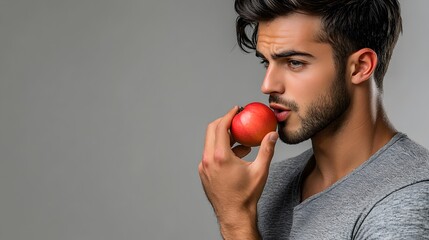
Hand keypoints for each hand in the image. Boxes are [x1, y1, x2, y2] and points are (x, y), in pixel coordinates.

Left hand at [198, 106, 277, 238]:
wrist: (234, 215)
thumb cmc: (247, 195)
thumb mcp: (260, 170)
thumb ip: (267, 150)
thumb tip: (273, 134)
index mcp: (220, 156)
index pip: (221, 126)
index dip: (229, 115)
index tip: (237, 110)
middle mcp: (208, 160)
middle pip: (212, 130)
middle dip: (224, 122)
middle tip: (237, 120)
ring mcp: (203, 167)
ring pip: (210, 143)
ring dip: (224, 137)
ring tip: (242, 142)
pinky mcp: (203, 173)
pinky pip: (210, 154)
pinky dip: (221, 149)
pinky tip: (236, 156)